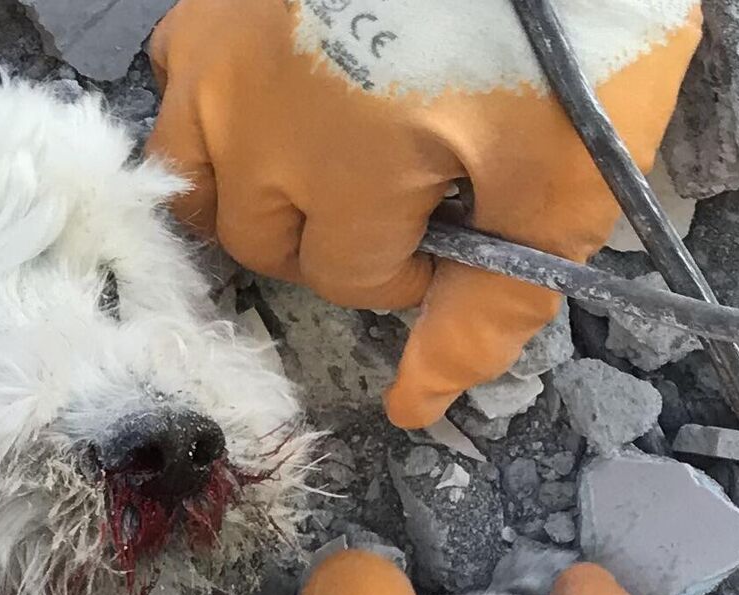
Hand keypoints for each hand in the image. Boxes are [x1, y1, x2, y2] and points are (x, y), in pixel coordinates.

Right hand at [145, 0, 699, 426]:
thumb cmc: (563, 31)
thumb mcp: (561, 179)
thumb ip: (489, 304)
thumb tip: (412, 410)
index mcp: (339, 173)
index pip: (350, 277)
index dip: (413, 268)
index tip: (460, 220)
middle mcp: (250, 120)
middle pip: (260, 237)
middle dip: (332, 235)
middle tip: (405, 188)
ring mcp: (218, 51)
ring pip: (188, 170)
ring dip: (246, 189)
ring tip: (316, 162)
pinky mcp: (213, 2)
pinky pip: (174, 73)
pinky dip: (212, 100)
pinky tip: (277, 86)